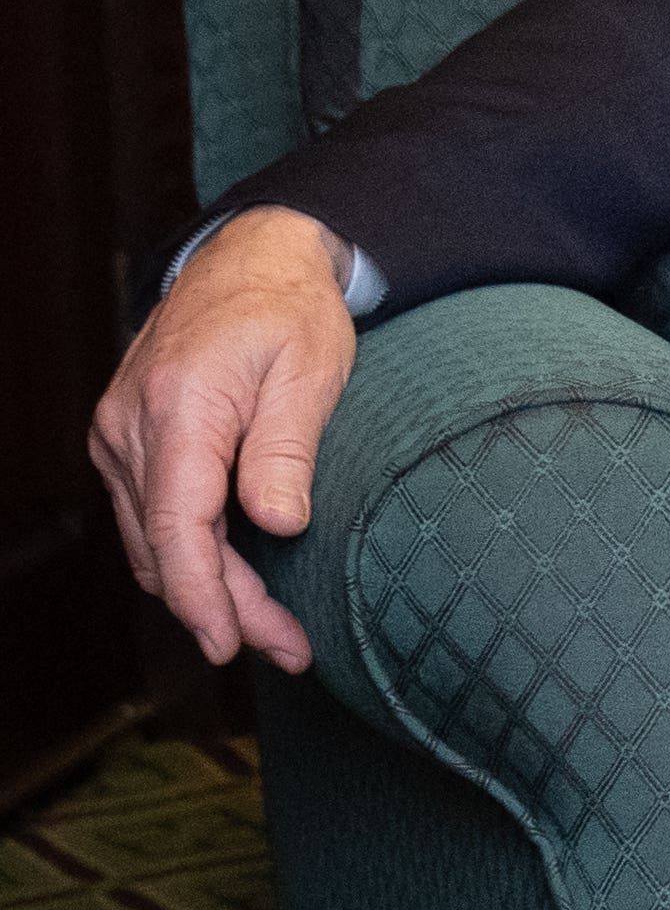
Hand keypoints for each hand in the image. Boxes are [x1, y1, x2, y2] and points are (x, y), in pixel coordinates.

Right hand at [86, 208, 358, 673]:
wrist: (249, 259)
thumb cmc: (289, 310)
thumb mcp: (309, 371)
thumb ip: (284, 448)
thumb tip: (276, 525)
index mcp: (177, 408)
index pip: (177, 525)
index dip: (202, 595)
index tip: (231, 645)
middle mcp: (129, 426)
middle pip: (164, 545)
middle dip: (222, 607)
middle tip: (290, 650)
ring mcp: (119, 434)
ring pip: (153, 539)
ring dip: (208, 589)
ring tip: (275, 630)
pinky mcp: (127, 440)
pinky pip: (150, 515)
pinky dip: (190, 553)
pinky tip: (237, 580)